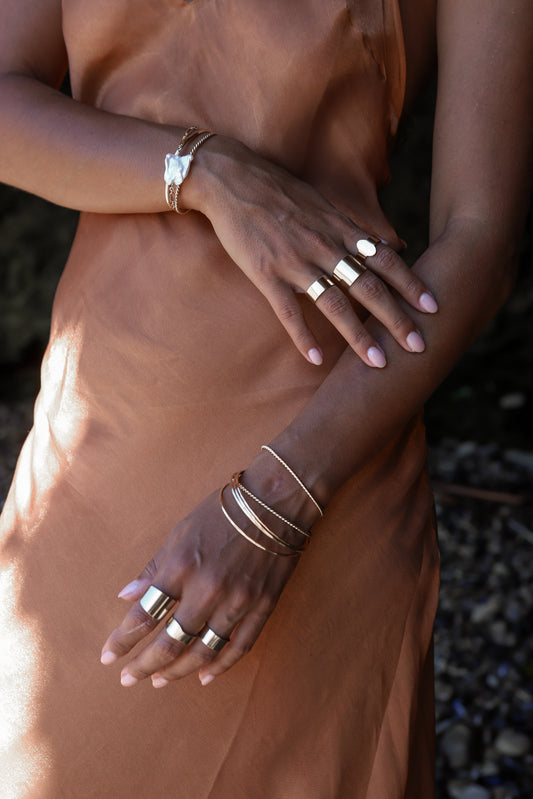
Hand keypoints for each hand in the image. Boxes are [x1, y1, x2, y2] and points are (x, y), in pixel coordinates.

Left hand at [100, 486, 305, 687]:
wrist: (275, 501)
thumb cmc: (222, 512)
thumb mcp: (180, 532)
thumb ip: (154, 567)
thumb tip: (127, 596)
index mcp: (181, 567)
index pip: (144, 614)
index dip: (122, 640)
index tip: (107, 656)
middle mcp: (207, 589)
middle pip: (170, 642)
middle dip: (144, 665)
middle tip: (127, 679)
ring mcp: (237, 601)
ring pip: (203, 651)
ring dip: (177, 670)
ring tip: (159, 680)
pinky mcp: (262, 606)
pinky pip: (239, 646)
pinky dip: (220, 666)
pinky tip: (204, 676)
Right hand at [186, 135, 437, 366]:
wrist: (231, 178)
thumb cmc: (277, 191)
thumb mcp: (321, 204)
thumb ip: (349, 230)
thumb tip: (382, 245)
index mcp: (338, 229)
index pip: (384, 259)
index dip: (410, 283)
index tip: (433, 306)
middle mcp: (324, 246)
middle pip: (369, 287)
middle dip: (396, 319)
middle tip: (419, 346)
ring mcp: (295, 261)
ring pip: (335, 304)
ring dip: (359, 336)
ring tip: (378, 363)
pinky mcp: (266, 273)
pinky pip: (289, 311)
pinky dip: (303, 336)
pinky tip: (317, 359)